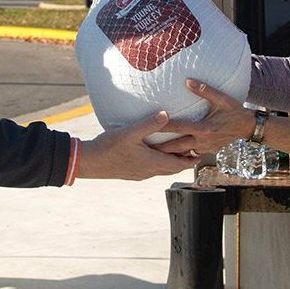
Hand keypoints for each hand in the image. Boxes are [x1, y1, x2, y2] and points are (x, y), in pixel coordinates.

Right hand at [78, 111, 198, 180]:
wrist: (90, 162)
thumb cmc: (108, 147)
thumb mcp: (129, 133)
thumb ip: (149, 124)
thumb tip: (166, 115)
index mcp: (151, 162)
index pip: (177, 164)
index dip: (189, 160)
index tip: (200, 154)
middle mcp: (147, 171)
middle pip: (171, 169)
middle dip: (182, 162)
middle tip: (192, 153)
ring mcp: (138, 174)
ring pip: (161, 170)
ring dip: (170, 163)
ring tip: (176, 154)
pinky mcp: (131, 173)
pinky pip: (151, 170)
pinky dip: (159, 164)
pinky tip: (153, 156)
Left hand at [151, 78, 254, 155]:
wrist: (249, 128)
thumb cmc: (235, 111)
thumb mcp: (222, 99)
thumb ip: (205, 90)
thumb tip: (188, 81)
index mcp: (204, 128)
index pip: (179, 128)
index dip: (164, 127)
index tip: (150, 127)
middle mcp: (203, 140)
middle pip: (177, 147)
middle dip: (161, 148)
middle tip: (145, 147)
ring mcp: (205, 148)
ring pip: (182, 153)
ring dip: (169, 154)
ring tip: (152, 154)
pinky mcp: (208, 151)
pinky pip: (191, 155)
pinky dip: (181, 155)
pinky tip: (170, 155)